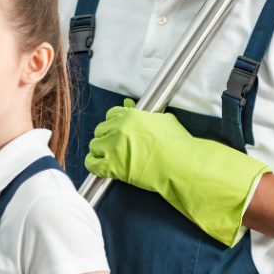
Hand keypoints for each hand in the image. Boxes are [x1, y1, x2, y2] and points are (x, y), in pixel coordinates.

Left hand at [85, 98, 267, 246]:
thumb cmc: (177, 145)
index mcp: (131, 116)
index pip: (111, 114)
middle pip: (100, 129)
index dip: (113, 124)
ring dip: (100, 151)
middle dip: (106, 137)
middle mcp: (119, 129)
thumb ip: (144, 115)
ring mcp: (114, 147)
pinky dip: (93, 165)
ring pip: (95, 146)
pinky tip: (99, 166)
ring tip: (108, 157)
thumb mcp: (163, 121)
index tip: (115, 131)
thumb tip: (131, 107)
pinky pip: (92, 164)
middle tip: (113, 146)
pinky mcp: (112, 166)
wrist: (181, 165)